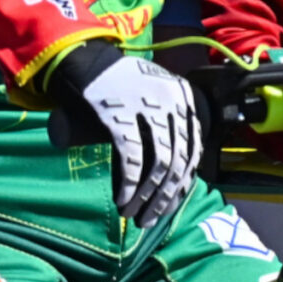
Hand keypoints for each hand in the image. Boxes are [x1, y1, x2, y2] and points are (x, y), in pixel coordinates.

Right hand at [47, 45, 202, 227]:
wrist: (88, 62)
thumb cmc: (122, 86)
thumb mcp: (156, 96)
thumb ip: (168, 122)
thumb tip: (173, 171)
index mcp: (185, 98)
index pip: (194, 147)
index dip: (184, 180)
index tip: (171, 203)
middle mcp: (173, 102)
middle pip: (178, 159)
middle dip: (165, 196)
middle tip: (149, 219)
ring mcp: (147, 109)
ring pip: (159, 162)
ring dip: (147, 196)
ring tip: (133, 215)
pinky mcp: (120, 116)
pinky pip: (132, 157)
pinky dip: (130, 184)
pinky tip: (123, 201)